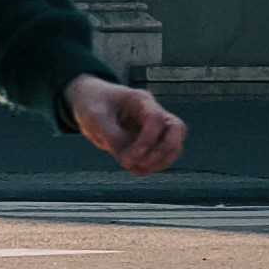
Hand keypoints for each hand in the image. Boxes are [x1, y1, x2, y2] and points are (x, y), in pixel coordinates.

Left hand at [67, 77, 186, 174]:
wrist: (90, 102)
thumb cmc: (93, 103)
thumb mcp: (95, 117)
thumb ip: (112, 136)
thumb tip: (129, 159)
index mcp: (141, 101)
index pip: (156, 119)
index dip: (147, 140)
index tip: (129, 156)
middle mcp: (153, 113)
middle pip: (178, 130)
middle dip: (163, 151)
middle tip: (140, 162)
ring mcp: (154, 128)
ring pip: (174, 146)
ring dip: (158, 162)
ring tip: (134, 167)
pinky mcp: (150, 142)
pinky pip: (161, 157)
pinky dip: (151, 167)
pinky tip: (134, 168)